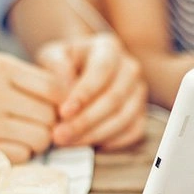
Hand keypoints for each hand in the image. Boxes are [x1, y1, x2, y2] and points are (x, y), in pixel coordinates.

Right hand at [0, 52, 62, 161]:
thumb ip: (21, 76)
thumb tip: (65, 94)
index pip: (55, 88)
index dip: (62, 101)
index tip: (56, 108)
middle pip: (50, 116)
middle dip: (50, 123)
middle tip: (37, 123)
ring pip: (39, 139)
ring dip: (37, 141)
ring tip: (22, 134)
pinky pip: (19, 156)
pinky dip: (19, 153)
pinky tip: (7, 144)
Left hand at [36, 33, 146, 150]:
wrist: (77, 70)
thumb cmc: (64, 63)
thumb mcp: (52, 56)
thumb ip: (56, 69)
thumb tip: (65, 94)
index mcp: (108, 48)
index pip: (102, 70)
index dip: (84, 94)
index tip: (63, 112)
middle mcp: (129, 68)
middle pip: (114, 98)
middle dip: (85, 121)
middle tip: (59, 135)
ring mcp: (138, 91)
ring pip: (124, 117)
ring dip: (94, 134)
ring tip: (68, 142)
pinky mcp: (141, 112)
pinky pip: (133, 131)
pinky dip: (112, 141)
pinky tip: (90, 144)